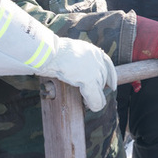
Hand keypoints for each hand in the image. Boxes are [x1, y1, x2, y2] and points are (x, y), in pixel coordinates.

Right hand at [0, 0, 116, 110]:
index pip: (106, 63)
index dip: (111, 76)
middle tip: (95, 98)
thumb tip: (74, 73)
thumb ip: (75, 62)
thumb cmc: (49, 52)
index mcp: (91, 50)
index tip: (111, 85)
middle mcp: (95, 57)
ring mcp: (93, 68)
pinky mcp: (88, 79)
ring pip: (99, 88)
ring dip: (96, 98)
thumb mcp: (67, 54)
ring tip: (93, 105)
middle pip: (102, 77)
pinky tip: (93, 108)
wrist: (45, 52)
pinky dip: (95, 103)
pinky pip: (94, 95)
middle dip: (99, 88)